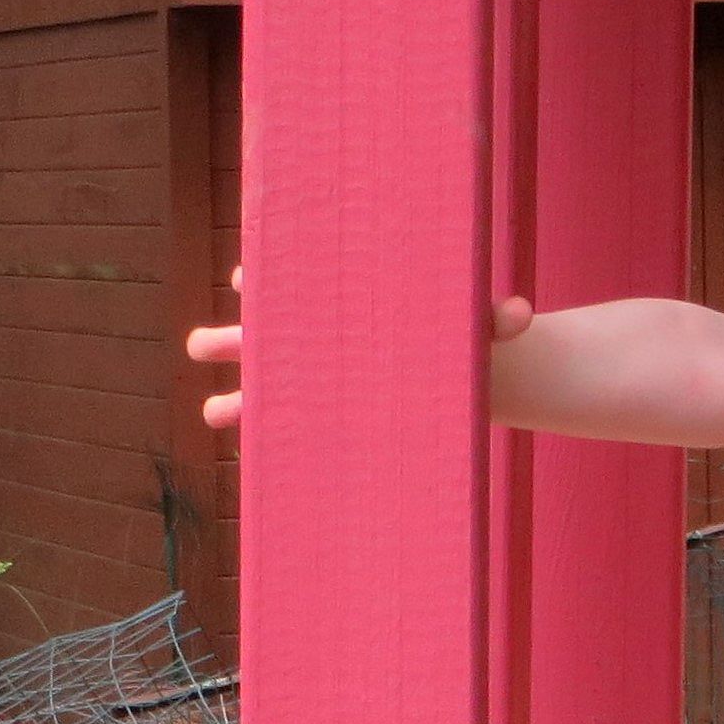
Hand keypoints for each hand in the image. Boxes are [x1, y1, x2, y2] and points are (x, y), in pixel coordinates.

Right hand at [184, 265, 535, 429]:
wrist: (465, 373)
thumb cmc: (461, 336)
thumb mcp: (476, 325)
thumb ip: (497, 317)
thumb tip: (521, 313)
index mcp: (344, 297)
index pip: (296, 280)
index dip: (268, 278)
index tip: (246, 279)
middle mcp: (316, 330)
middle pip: (263, 329)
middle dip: (232, 336)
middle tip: (203, 345)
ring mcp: (311, 370)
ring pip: (261, 376)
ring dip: (236, 394)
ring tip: (214, 411)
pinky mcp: (320, 407)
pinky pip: (280, 417)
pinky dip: (257, 427)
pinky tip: (241, 444)